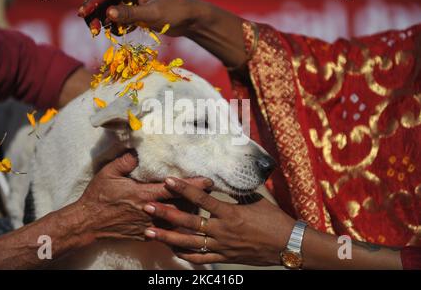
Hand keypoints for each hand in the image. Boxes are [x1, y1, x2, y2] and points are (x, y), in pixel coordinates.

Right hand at [77, 0, 246, 68]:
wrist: (190, 18)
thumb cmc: (175, 13)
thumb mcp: (152, 15)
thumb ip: (130, 14)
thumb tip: (108, 15)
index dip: (92, 3)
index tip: (82, 14)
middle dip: (95, 12)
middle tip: (93, 29)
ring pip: (109, 8)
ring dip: (104, 20)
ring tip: (106, 33)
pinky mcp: (135, 9)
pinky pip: (118, 16)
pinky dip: (116, 25)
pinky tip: (122, 32)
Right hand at [77, 153, 211, 241]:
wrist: (88, 222)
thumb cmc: (98, 196)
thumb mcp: (108, 173)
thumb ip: (126, 161)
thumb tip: (139, 151)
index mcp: (144, 194)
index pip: (174, 189)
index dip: (193, 185)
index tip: (208, 181)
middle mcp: (150, 211)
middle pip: (181, 207)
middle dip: (196, 200)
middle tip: (209, 193)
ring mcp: (148, 225)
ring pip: (175, 221)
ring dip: (187, 212)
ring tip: (198, 204)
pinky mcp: (145, 235)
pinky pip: (165, 231)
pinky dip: (174, 225)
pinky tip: (180, 220)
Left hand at [142, 177, 294, 265]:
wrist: (288, 245)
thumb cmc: (275, 220)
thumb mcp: (257, 200)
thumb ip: (237, 191)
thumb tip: (226, 178)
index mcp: (230, 213)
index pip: (202, 199)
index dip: (184, 189)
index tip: (168, 180)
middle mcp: (222, 230)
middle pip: (188, 222)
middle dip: (165, 213)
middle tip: (146, 206)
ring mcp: (222, 246)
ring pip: (189, 243)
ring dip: (168, 237)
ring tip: (149, 232)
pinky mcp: (225, 257)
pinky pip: (200, 258)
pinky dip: (185, 254)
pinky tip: (172, 249)